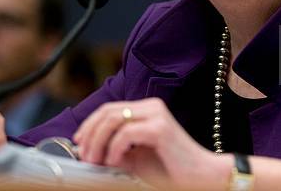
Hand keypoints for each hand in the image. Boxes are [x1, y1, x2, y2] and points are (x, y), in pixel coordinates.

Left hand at [73, 98, 230, 189]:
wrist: (201, 175)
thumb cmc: (171, 168)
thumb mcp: (136, 158)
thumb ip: (116, 149)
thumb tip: (90, 149)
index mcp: (147, 109)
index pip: (110, 108)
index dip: (90, 124)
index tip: (79, 142)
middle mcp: (151, 107)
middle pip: (108, 111)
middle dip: (90, 134)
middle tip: (84, 156)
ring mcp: (156, 115)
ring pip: (113, 119)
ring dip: (98, 141)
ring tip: (96, 161)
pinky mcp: (160, 128)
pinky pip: (126, 133)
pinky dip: (114, 148)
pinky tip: (114, 161)